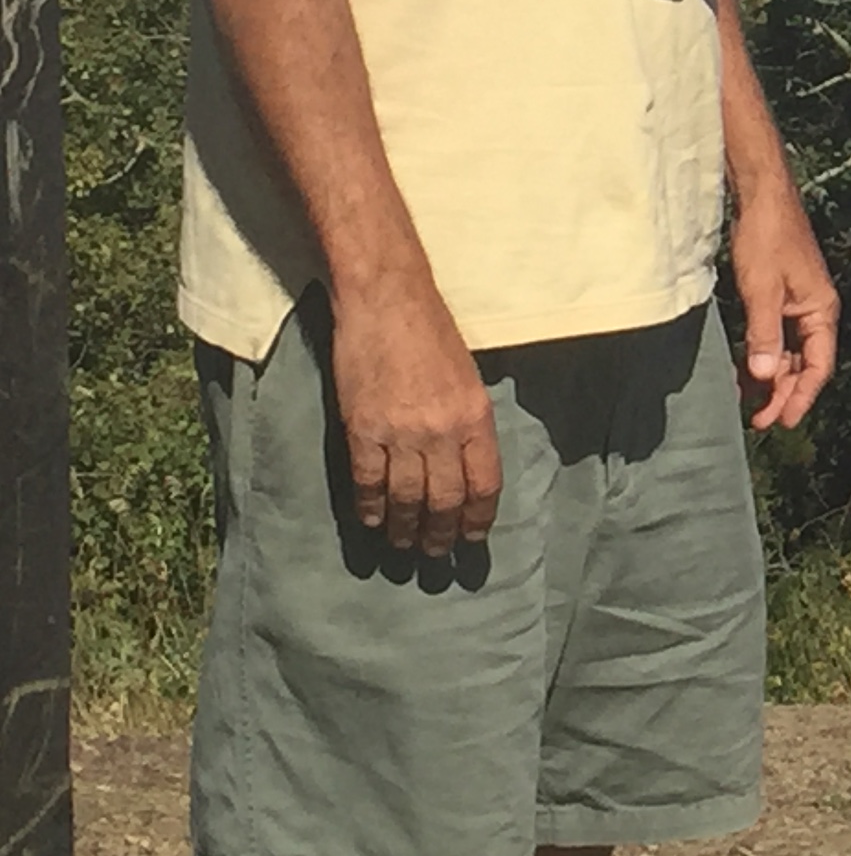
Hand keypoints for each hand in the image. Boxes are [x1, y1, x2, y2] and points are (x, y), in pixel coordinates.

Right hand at [329, 269, 502, 555]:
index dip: (478, 517)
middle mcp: (441, 431)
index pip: (484, 483)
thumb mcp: (468, 377)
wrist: (387, 301)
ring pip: (406, 498)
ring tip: (405, 546)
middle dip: (441, 533)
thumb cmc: (432, 333)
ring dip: (406, 528)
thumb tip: (464, 464)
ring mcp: (400, 432)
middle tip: (437, 554)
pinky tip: (373, 522)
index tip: (473, 537)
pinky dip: (371, 507)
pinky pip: (368, 482)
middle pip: (444, 499)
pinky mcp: (362, 429)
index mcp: (476, 417)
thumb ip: (467, 422)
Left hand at [730, 181, 840, 429]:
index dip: (802, 396)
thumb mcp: (762, 290)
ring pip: (789, 353)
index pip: (819, 365)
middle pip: (805, 364)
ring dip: (772, 379)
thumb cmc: (766, 238)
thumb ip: (764, 334)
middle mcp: (814, 310)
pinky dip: (762, 357)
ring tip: (750, 405)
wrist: (761, 196)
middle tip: (761, 422)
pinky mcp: (779, 297)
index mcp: (821, 309)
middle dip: (785, 393)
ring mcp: (797, 304)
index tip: (782, 421)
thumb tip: (765, 377)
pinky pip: (775, 338)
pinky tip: (744, 372)